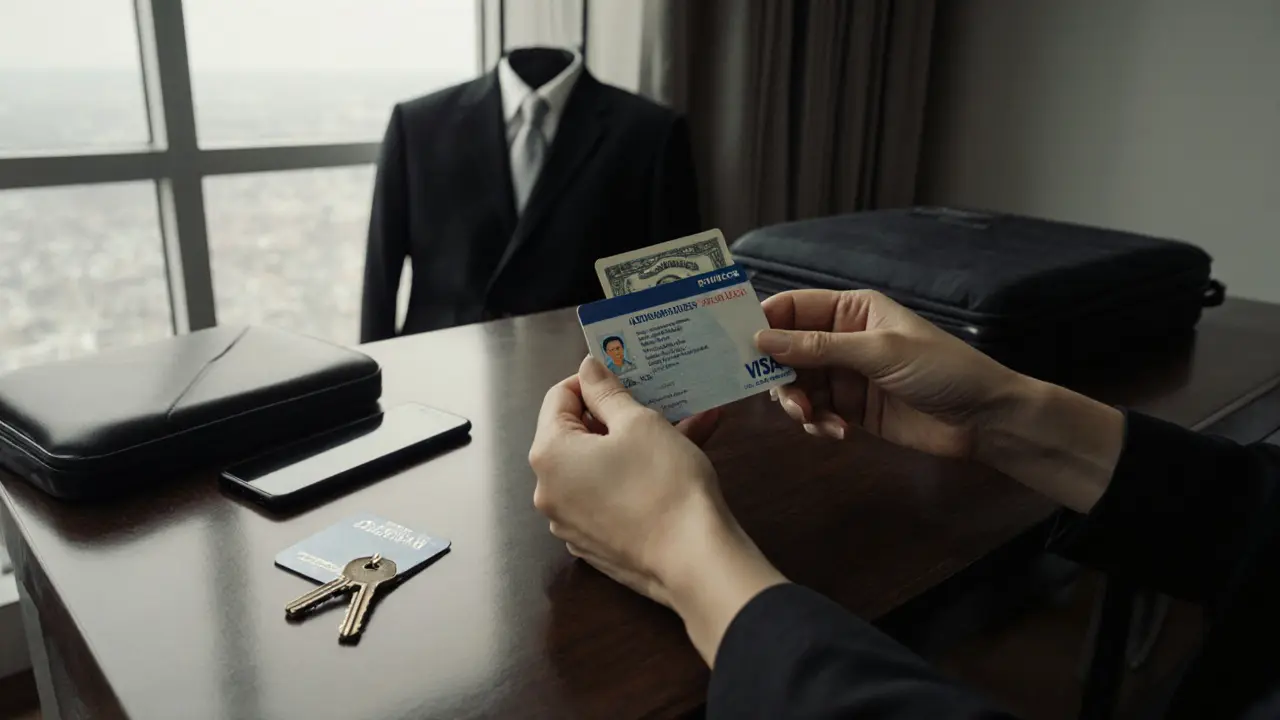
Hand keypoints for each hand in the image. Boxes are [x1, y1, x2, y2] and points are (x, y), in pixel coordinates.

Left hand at [530, 356, 785, 662]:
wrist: (694, 561)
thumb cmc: (663, 482)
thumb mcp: (639, 423)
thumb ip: (607, 391)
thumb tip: (587, 368)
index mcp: (548, 455)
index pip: (558, 397)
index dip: (594, 380)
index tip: (629, 375)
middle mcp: (548, 491)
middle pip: (578, 435)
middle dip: (620, 414)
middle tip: (659, 399)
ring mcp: (571, 523)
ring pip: (600, 467)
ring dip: (636, 443)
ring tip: (687, 423)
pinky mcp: (597, 545)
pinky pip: (611, 497)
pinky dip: (636, 477)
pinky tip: (680, 462)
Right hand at [755, 289, 1023, 457]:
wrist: (984, 419)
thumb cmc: (940, 369)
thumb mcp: (879, 352)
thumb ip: (817, 347)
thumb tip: (761, 339)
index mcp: (851, 309)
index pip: (791, 308)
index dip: (762, 324)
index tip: (735, 348)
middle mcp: (842, 338)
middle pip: (785, 351)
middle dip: (778, 376)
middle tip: (785, 398)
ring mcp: (845, 376)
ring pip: (796, 386)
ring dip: (797, 404)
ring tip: (814, 420)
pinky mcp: (851, 410)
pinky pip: (816, 413)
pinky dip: (816, 423)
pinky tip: (836, 434)